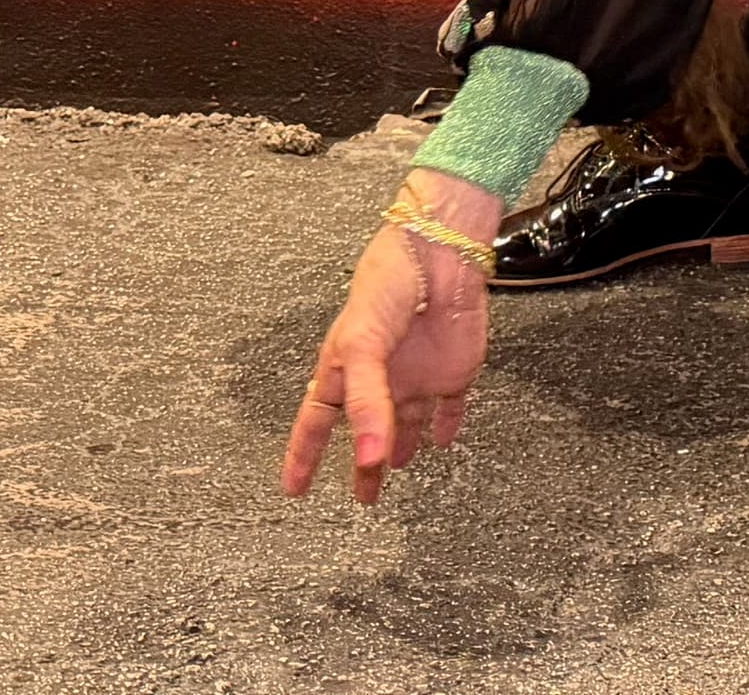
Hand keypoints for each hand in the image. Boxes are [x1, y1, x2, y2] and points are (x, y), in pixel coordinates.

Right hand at [282, 173, 500, 505]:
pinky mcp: (453, 369)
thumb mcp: (362, 346)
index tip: (294, 486)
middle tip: (362, 496)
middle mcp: (382, 376)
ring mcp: (418, 374)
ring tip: (394, 471)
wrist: (442, 252)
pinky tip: (445, 439)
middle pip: (367, 430)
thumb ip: (366, 404)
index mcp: (347, 366)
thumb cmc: (388, 283)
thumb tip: (369, 458)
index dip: (305, 453)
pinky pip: (451, 405)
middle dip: (363, 463)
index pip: (319, 419)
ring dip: (402, 447)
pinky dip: (448, 424)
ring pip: (407, 423)